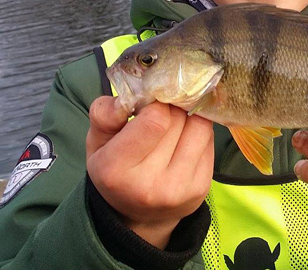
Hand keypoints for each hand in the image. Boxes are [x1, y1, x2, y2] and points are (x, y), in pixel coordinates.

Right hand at [86, 96, 213, 248]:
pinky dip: (198, 133)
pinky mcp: (201, 188)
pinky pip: (210, 140)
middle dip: (171, 108)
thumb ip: (105, 114)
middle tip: (161, 115)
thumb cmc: (116, 170)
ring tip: (174, 126)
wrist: (137, 215)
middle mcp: (149, 185)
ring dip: (189, 118)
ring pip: (201, 126)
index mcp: (115, 171)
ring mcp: (180, 189)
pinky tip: (184, 142)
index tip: (148, 106)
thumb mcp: (98, 142)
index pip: (155, 120)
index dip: (155, 103)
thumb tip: (133, 92)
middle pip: (179, 119)